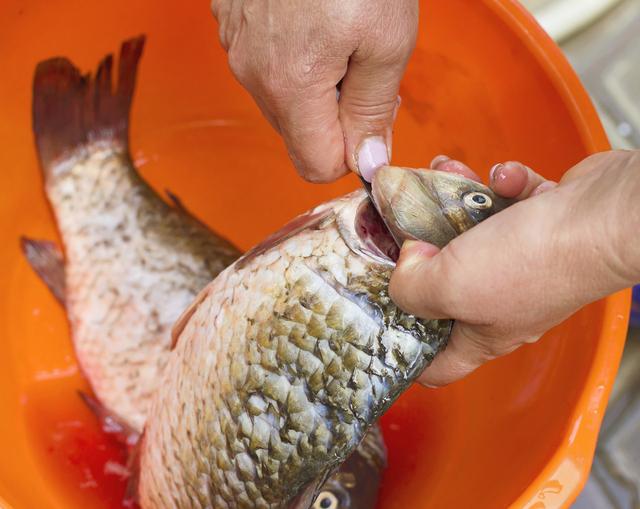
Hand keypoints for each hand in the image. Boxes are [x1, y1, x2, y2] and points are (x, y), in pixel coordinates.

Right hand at [211, 0, 417, 181]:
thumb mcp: (387, 38)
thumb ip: (373, 111)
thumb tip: (367, 162)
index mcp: (290, 86)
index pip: (317, 166)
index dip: (352, 154)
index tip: (373, 121)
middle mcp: (252, 74)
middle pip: (299, 134)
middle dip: (336, 117)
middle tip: (364, 67)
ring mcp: (236, 44)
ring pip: (283, 100)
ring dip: (316, 86)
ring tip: (339, 34)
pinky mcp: (232, 20)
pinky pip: (265, 64)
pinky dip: (294, 56)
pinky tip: (313, 18)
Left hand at [391, 150, 639, 386]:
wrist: (604, 216)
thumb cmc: (534, 263)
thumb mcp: (450, 287)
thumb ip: (411, 286)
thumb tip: (405, 267)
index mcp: (483, 334)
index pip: (440, 364)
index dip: (409, 352)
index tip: (384, 324)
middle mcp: (504, 302)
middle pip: (446, 286)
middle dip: (421, 252)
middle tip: (403, 226)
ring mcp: (525, 262)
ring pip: (473, 232)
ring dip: (455, 200)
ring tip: (444, 175)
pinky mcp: (543, 224)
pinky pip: (509, 202)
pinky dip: (503, 184)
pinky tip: (505, 178)